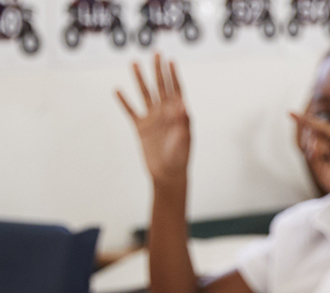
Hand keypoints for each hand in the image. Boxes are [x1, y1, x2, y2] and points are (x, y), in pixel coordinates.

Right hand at [117, 54, 190, 185]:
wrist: (168, 174)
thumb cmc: (180, 158)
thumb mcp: (184, 139)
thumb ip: (183, 121)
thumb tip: (183, 104)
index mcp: (178, 114)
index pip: (176, 89)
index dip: (174, 75)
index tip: (171, 60)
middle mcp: (165, 113)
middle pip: (160, 87)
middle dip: (158, 70)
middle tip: (155, 53)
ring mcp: (152, 119)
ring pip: (144, 94)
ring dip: (139, 79)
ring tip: (133, 63)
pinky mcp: (140, 128)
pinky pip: (130, 111)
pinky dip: (124, 101)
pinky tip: (117, 90)